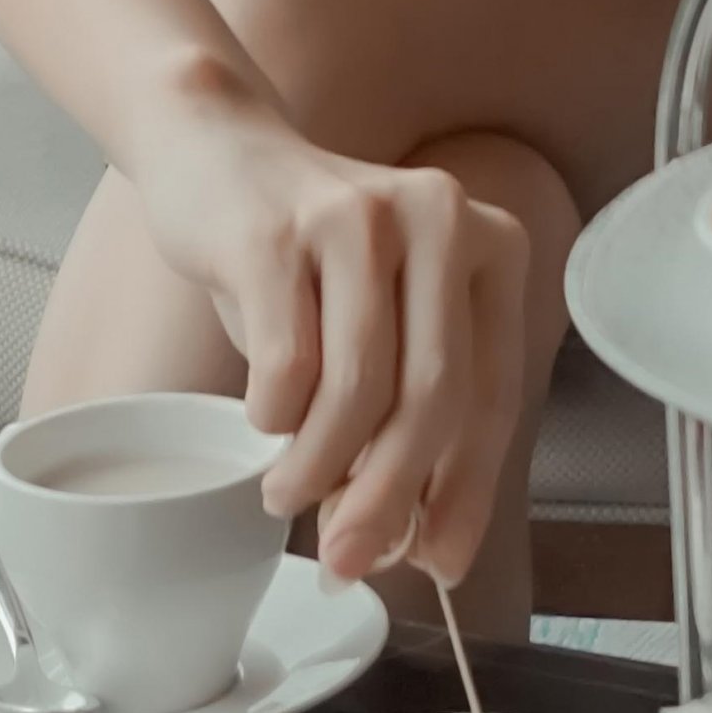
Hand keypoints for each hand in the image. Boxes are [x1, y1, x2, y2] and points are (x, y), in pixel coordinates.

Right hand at [130, 102, 528, 589]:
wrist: (218, 152)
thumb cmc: (309, 256)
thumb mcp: (383, 320)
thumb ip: (406, 411)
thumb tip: (407, 538)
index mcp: (489, 244)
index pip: (493, 393)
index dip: (468, 491)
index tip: (440, 561)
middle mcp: (439, 218)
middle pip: (432, 396)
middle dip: (390, 497)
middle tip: (349, 556)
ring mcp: (357, 218)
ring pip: (357, 388)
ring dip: (320, 468)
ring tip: (288, 494)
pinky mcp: (278, 231)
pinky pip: (287, 363)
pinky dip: (274, 415)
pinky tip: (264, 418)